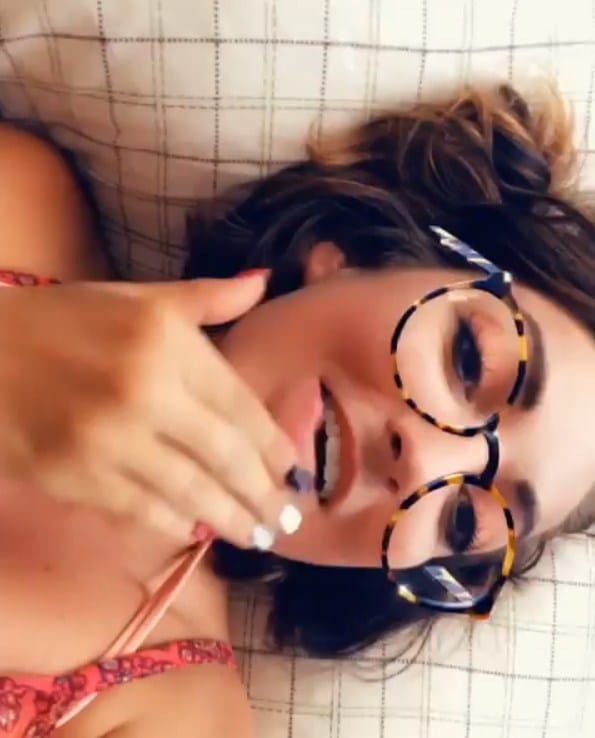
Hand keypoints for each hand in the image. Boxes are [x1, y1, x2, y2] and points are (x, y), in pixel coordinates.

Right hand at [0, 273, 310, 547]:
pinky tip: (197, 531)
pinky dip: (175, 523)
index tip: (291, 470)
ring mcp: (111, 439)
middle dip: (262, 492)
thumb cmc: (62, 320)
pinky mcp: (78, 476)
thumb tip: (263, 281)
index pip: (239, 403)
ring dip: (230, 519)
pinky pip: (142, 508)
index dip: (272, 443)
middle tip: (287, 519)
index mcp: (166, 340)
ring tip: (258, 537)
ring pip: (190, 490)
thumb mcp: (136, 297)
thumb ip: (205, 298)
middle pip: (225, 454)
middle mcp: (146, 390)